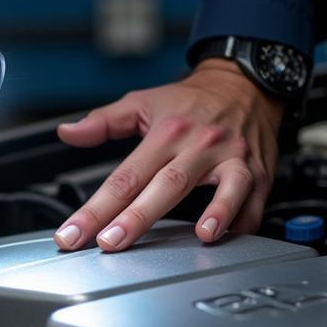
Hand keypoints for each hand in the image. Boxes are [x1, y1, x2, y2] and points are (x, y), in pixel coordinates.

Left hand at [53, 60, 283, 251]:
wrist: (244, 83)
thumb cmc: (191, 100)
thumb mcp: (142, 102)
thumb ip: (102, 122)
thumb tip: (68, 132)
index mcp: (166, 134)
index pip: (124, 177)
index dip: (96, 208)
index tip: (72, 233)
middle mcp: (198, 146)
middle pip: (166, 185)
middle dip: (136, 218)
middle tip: (110, 243)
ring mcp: (232, 159)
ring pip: (224, 187)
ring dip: (216, 212)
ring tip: (201, 236)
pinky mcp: (258, 172)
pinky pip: (254, 200)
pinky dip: (245, 221)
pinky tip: (231, 239)